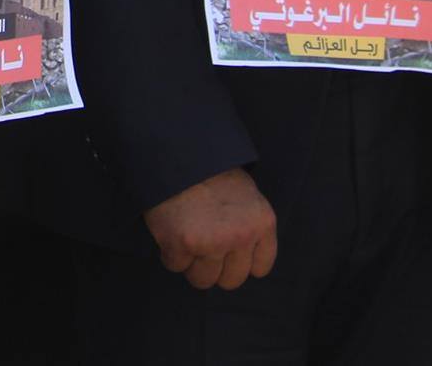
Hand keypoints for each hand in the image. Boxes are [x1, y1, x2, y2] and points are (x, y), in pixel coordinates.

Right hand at [143, 167, 277, 290]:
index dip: (239, 260)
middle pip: (231, 280)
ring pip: (203, 280)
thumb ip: (249, 225)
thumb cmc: (209, 172)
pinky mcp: (182, 244)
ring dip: (191, 262)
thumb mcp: (246, 195)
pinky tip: (170, 229)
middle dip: (215, 267)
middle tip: (202, 243)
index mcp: (262, 223)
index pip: (260, 268)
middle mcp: (241, 235)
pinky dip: (169, 252)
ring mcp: (212, 242)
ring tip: (185, 235)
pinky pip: (175, 265)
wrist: (176, 151)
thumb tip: (240, 257)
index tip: (227, 249)